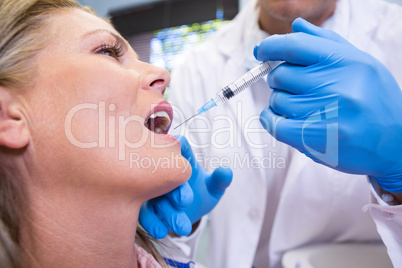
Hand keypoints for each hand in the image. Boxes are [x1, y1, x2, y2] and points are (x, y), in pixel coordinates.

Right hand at [139, 136, 231, 237]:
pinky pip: (144, 213)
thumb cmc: (203, 192)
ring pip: (152, 195)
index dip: (177, 149)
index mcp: (182, 160)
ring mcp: (153, 189)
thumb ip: (220, 180)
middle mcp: (164, 172)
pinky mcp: (147, 207)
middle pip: (162, 171)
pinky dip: (151, 223)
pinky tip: (161, 232)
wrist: (191, 213)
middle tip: (186, 201)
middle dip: (173, 187)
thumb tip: (225, 171)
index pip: (177, 144)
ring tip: (183, 226)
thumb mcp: (214, 188)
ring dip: (166, 211)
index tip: (183, 164)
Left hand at [254, 18, 401, 191]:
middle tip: (293, 87)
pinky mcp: (317, 138)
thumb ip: (326, 43)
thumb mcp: (360, 64)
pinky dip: (270, 119)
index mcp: (345, 61)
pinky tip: (277, 117)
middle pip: (281, 75)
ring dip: (280, 103)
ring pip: (277, 100)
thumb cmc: (375, 100)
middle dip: (280, 80)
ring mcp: (326, 113)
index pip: (294, 45)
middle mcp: (336, 84)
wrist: (395, 143)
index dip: (270, 47)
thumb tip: (296, 26)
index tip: (261, 51)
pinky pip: (275, 124)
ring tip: (301, 107)